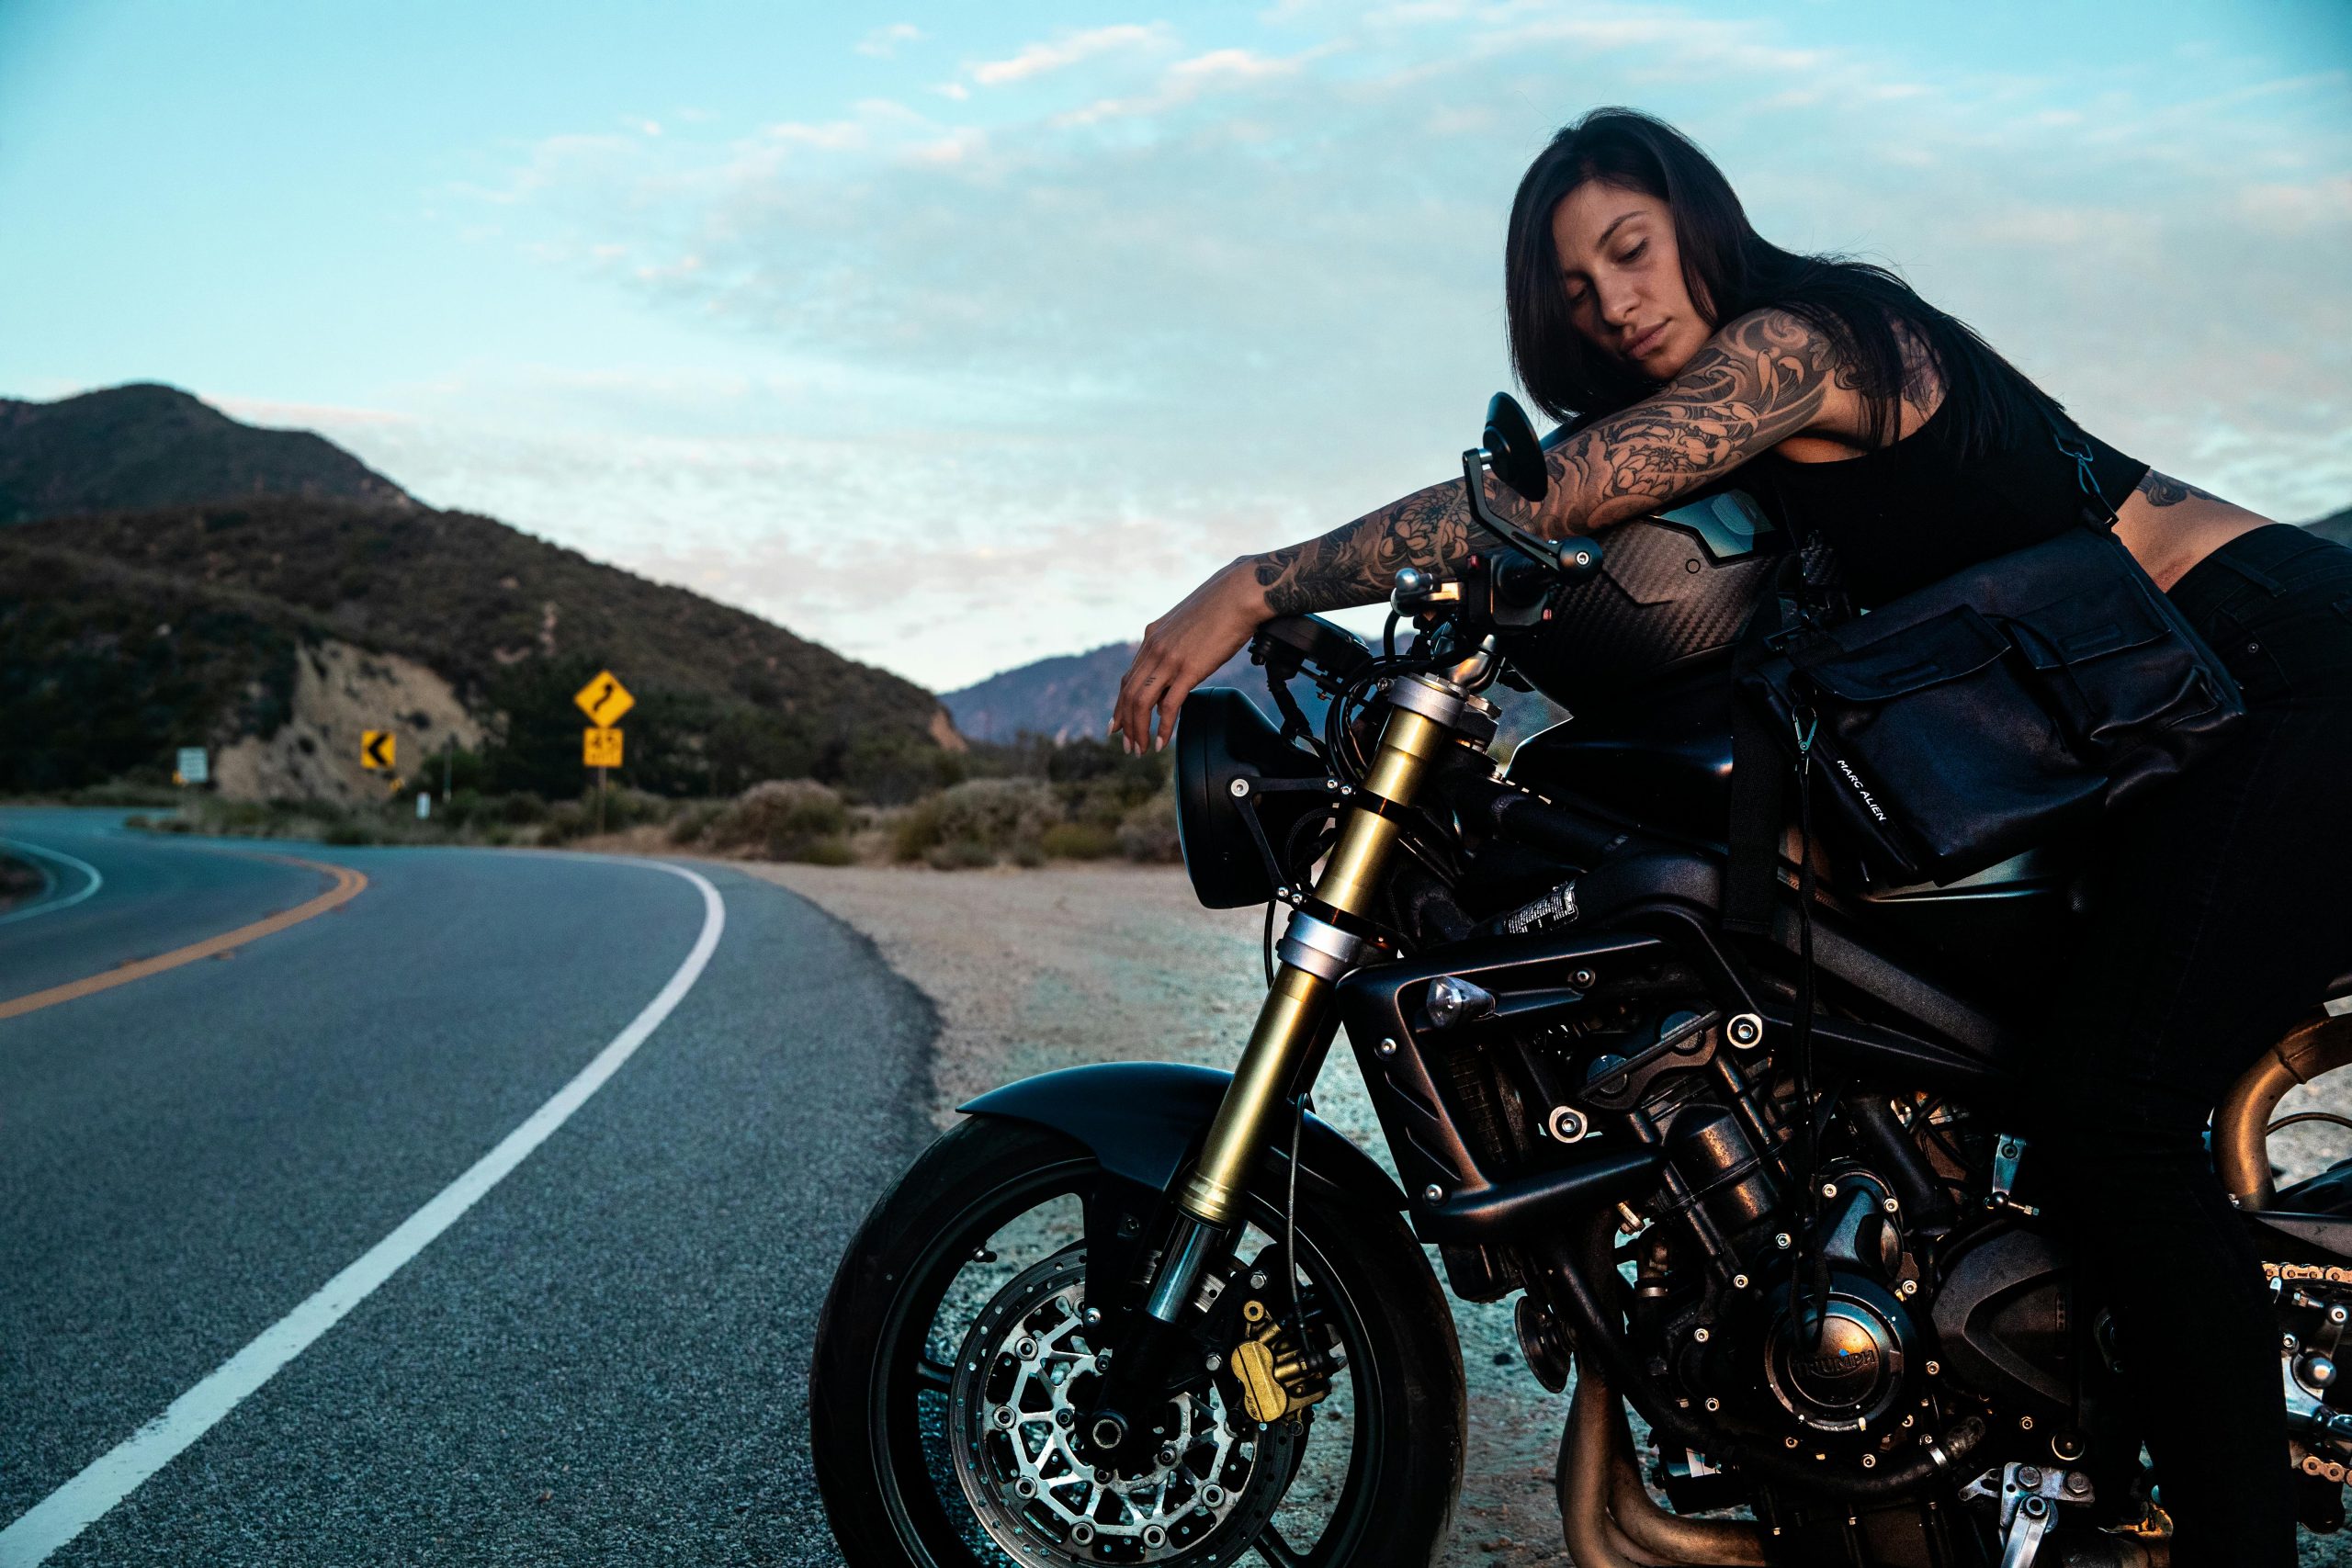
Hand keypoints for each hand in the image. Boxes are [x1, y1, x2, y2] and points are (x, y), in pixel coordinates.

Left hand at [1110, 561, 1268, 752]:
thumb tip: (1174, 675)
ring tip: (1140, 750)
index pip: (1128, 677)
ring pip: (1141, 702)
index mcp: (1152, 637)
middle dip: (1125, 724)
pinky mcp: (1188, 668)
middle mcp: (1154, 648)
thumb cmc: (1222, 605)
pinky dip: (1163, 727)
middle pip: (1128, 694)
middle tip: (1127, 746)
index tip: (1117, 724)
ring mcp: (1169, 658)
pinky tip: (1163, 742)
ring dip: (1137, 730)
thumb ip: (1175, 647)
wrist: (1240, 592)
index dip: (1120, 705)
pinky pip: (1168, 705)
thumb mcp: (1187, 625)